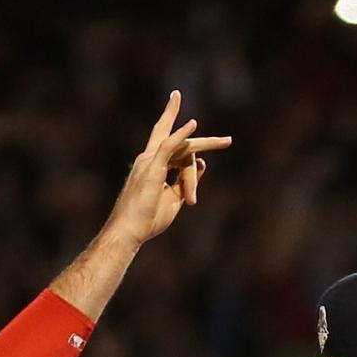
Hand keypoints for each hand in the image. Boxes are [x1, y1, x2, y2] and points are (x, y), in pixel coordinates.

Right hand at [101, 92, 232, 246]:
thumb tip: (202, 162)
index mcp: (152, 166)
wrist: (129, 231)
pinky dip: (181, 135)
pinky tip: (193, 125)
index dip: (192, 173)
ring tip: (227, 142)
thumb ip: (186, 180)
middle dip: (188, 126)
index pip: (178, 155)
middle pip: (174, 137)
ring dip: (206, 145)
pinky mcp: (152, 167)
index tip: (191, 200)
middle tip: (222, 135)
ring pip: (182, 146)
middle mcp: (148, 158)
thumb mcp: (174, 197)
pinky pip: (169, 146)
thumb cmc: (147, 218)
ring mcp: (149, 161)